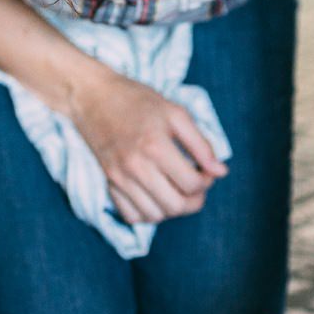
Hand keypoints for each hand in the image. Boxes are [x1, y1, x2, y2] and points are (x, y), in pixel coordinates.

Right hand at [68, 71, 226, 223]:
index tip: (205, 170)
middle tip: (195, 185)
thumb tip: (221, 172)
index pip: (192, 184)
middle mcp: (136, 167)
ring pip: (154, 216)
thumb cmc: (137, 100)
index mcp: (156, 146)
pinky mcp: (108, 183)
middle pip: (175, 206)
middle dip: (193, 200)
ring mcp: (119, 178)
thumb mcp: (175, 113)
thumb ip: (201, 144)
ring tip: (176, 189)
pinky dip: (147, 213)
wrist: (93, 97)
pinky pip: (131, 216)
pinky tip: (155, 196)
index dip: (207, 181)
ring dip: (171, 208)